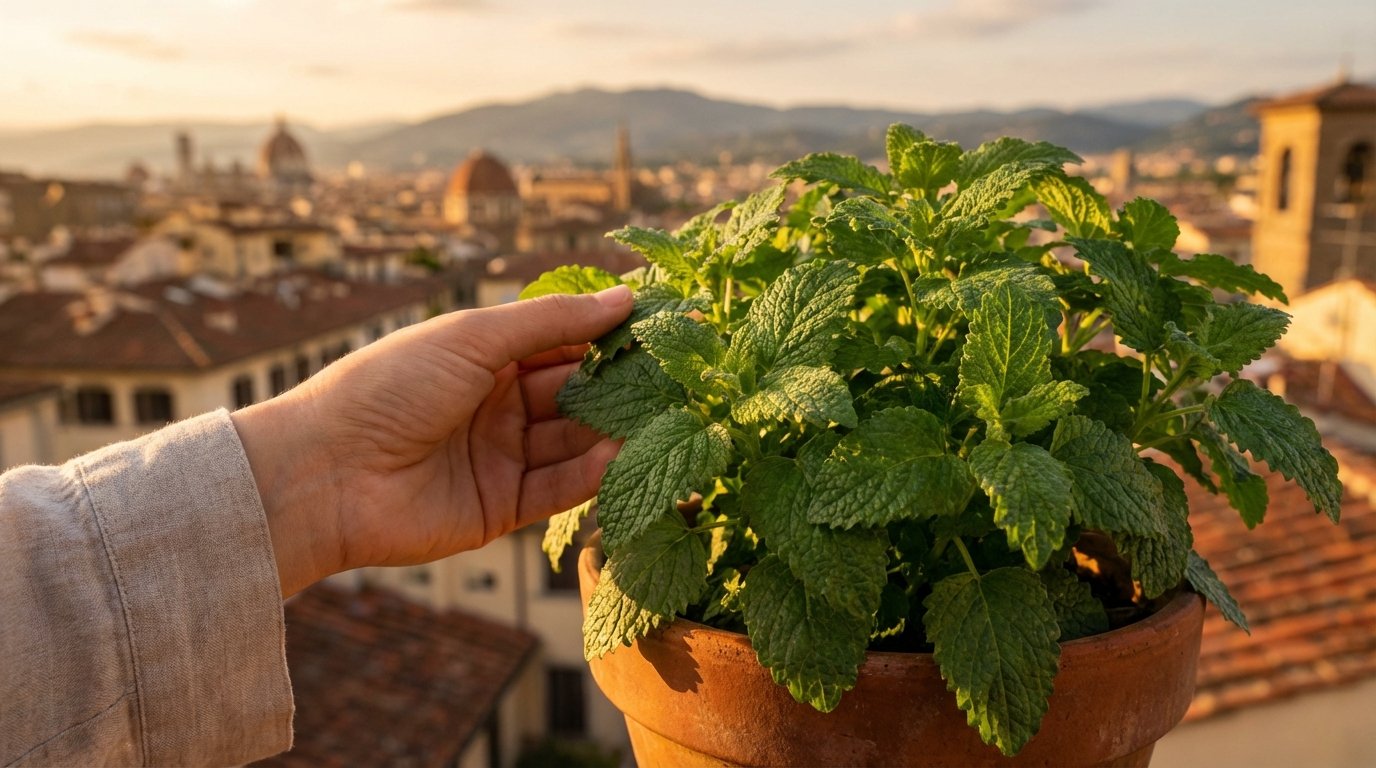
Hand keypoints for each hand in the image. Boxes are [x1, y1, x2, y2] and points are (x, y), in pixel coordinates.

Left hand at [232, 286, 632, 596]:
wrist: (323, 473)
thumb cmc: (386, 386)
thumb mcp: (472, 337)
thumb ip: (552, 321)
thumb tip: (624, 296)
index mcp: (483, 357)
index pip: (562, 343)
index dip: (609, 335)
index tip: (664, 326)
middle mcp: (496, 406)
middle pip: (574, 394)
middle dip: (622, 387)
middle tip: (678, 379)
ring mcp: (499, 458)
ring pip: (573, 443)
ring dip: (614, 432)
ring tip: (663, 421)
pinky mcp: (499, 508)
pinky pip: (557, 489)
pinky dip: (589, 475)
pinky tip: (618, 456)